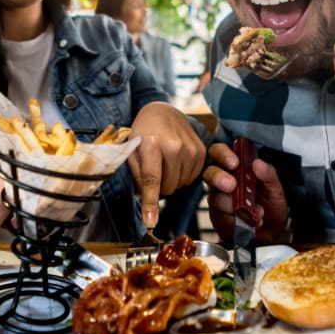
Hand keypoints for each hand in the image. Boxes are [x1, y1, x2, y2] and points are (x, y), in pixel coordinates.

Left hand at [127, 102, 206, 228]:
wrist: (162, 112)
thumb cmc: (143, 132)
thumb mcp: (132, 149)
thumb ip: (137, 175)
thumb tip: (146, 203)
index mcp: (151, 144)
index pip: (151, 180)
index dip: (151, 203)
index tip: (150, 221)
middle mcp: (174, 146)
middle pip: (168, 187)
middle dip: (159, 186)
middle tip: (154, 171)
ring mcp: (190, 148)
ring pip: (181, 184)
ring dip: (171, 180)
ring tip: (165, 162)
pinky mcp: (201, 150)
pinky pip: (192, 178)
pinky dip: (182, 175)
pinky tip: (176, 161)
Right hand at [203, 142, 288, 243]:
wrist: (270, 234)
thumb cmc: (270, 207)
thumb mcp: (275, 189)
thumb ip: (268, 175)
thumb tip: (258, 163)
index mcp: (237, 168)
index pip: (221, 153)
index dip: (223, 154)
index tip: (234, 162)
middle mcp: (224, 180)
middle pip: (210, 172)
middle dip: (219, 177)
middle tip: (232, 185)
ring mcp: (219, 199)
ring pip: (215, 196)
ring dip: (234, 204)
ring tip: (255, 211)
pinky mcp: (218, 216)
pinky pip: (220, 215)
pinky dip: (235, 217)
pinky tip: (248, 219)